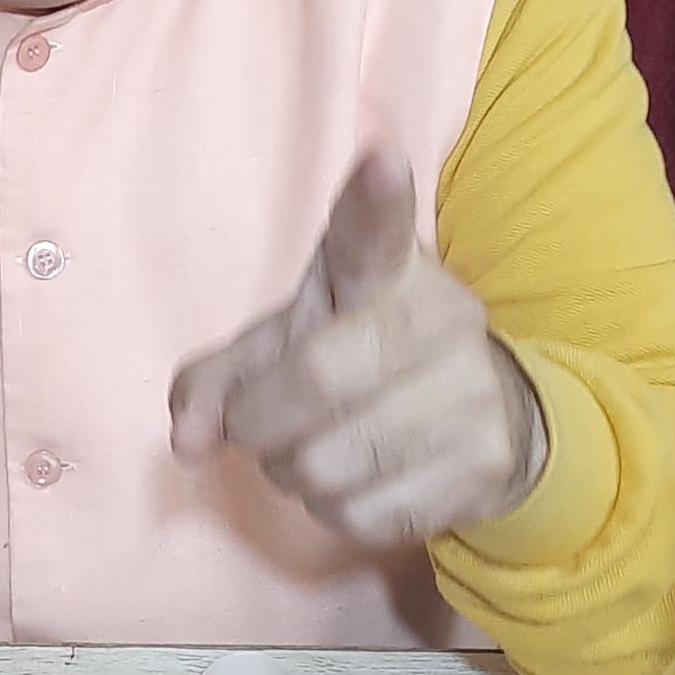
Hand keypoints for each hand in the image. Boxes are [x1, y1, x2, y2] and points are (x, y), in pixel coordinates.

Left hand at [168, 150, 547, 547]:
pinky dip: (334, 511)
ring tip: (311, 448)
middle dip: (258, 420)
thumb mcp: (286, 340)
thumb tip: (185, 443)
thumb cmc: (359, 356)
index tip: (379, 158)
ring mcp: (472, 390)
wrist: (489, 414)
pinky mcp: (486, 464)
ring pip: (330, 463)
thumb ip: (218, 379)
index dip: (375, 194)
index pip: (376, 226)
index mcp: (384, 264)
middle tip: (254, 423)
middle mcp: (440, 315)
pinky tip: (355, 479)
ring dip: (291, 473)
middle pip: (315, 380)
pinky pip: (364, 515)